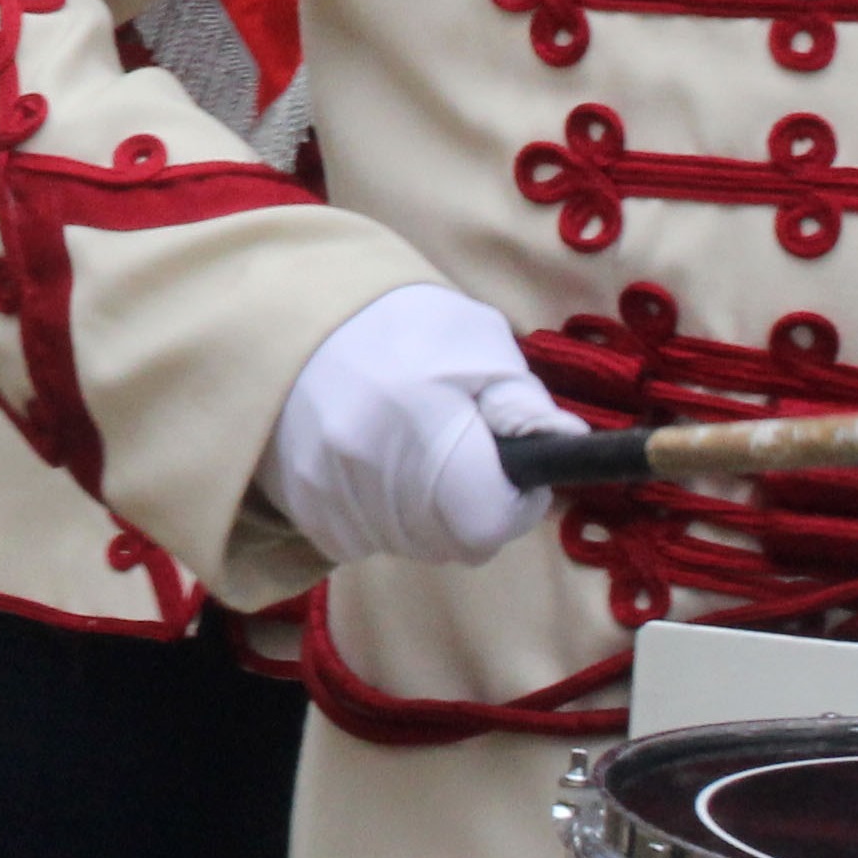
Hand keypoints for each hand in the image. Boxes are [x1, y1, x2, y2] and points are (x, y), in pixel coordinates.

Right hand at [264, 284, 579, 568]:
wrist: (290, 311)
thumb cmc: (399, 323)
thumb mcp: (474, 339)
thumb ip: (521, 399)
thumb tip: (566, 442)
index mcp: (420, 421)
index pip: (484, 524)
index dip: (512, 504)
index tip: (505, 470)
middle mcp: (365, 465)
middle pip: (449, 544)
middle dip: (470, 511)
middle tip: (459, 458)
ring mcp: (323, 488)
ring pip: (406, 546)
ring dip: (423, 517)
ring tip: (409, 455)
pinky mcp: (296, 501)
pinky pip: (359, 543)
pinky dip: (376, 518)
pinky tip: (371, 469)